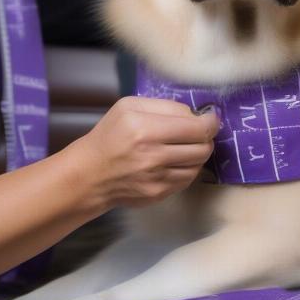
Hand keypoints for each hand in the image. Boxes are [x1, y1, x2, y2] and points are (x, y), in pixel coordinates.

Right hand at [68, 96, 218, 208]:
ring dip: (199, 152)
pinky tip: (178, 160)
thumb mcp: (129, 107)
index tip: (210, 118)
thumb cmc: (110, 135)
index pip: (196, 127)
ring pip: (199, 164)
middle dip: (207, 137)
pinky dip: (189, 167)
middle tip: (200, 131)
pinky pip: (188, 178)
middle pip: (202, 147)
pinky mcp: (158, 193)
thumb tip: (195, 114)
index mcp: (145, 128)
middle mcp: (152, 155)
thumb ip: (165, 105)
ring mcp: (157, 178)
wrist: (89, 174)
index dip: (210, 122)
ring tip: (188, 145)